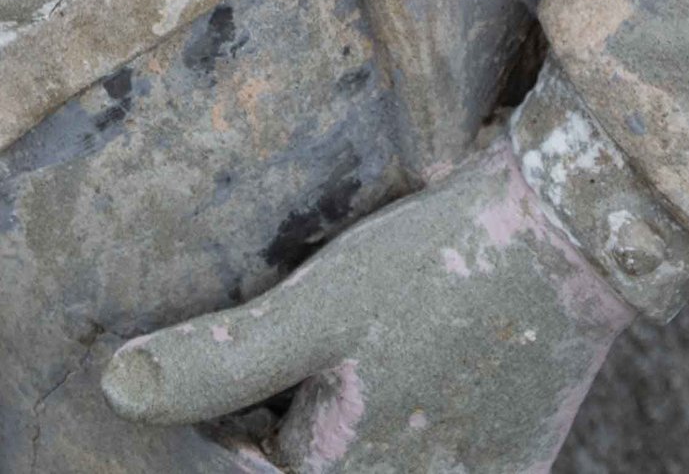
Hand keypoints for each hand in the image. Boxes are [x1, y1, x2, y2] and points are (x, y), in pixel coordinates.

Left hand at [97, 129, 637, 469]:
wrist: (570, 238)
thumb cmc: (433, 269)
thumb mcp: (312, 308)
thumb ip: (217, 362)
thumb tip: (118, 387)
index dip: (228, 429)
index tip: (234, 384)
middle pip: (313, 467)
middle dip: (283, 429)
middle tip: (289, 363)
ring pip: (363, 459)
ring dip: (334, 427)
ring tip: (344, 356)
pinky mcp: (507, 468)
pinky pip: (426, 458)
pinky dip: (394, 425)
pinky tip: (399, 364)